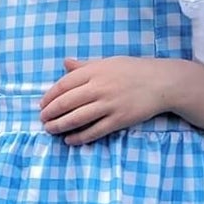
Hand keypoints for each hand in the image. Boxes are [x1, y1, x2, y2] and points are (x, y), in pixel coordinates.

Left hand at [39, 56, 175, 143]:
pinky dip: (79, 137)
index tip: (42, 105)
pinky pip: (94, 131)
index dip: (49, 97)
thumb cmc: (133, 70)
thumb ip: (85, 66)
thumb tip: (65, 63)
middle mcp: (100, 87)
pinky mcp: (119, 120)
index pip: (64, 85)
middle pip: (66, 103)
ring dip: (60, 126)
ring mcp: (109, 104)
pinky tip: (70, 140)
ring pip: (77, 118)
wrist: (162, 82)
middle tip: (42, 120)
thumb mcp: (108, 62)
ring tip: (51, 130)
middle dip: (50, 113)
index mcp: (95, 71)